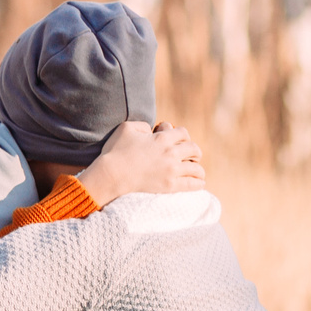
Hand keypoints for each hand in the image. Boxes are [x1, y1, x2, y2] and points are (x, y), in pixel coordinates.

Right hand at [79, 120, 205, 203]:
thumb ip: (142, 125)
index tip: (181, 141)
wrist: (111, 175)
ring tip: (197, 173)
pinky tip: (200, 184)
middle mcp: (170, 152)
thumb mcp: (126, 128)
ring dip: (198, 169)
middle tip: (193, 157)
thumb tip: (150, 129)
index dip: (183, 136)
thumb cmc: (115, 152)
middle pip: (194, 149)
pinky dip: (198, 183)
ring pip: (196, 168)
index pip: (183, 133)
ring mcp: (171, 170)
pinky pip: (192, 184)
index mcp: (161, 138)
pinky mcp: (169, 185)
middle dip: (194, 152)